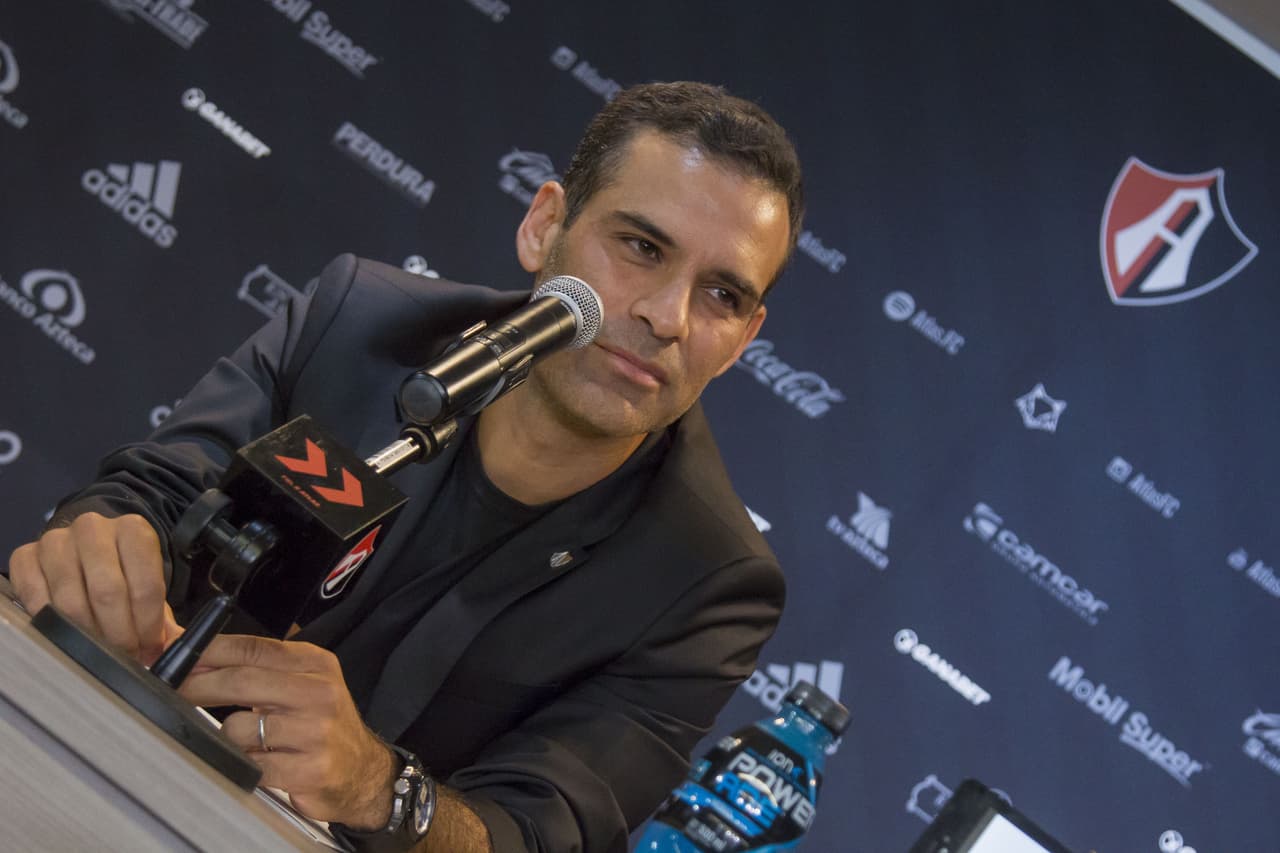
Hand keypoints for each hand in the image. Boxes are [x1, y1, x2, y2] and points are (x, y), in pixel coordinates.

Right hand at [8, 512, 180, 663]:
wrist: (84, 549)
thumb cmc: (122, 570)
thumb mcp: (147, 582)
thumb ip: (160, 613)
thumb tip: (169, 646)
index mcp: (134, 530)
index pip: (146, 586)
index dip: (148, 625)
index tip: (148, 648)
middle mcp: (93, 528)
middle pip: (107, 592)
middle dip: (119, 634)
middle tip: (124, 655)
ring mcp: (56, 540)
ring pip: (70, 600)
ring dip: (87, 634)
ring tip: (99, 650)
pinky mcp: (25, 555)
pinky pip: (34, 597)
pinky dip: (50, 623)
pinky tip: (65, 635)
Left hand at [180, 635, 397, 828]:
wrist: (362, 770)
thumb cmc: (320, 724)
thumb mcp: (301, 683)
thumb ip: (257, 668)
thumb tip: (197, 657)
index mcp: (316, 664)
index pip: (254, 647)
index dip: (210, 653)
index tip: (181, 660)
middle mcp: (320, 692)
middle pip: (243, 680)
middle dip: (200, 685)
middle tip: (177, 691)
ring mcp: (316, 731)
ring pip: (240, 728)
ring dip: (230, 736)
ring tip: (246, 741)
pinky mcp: (310, 769)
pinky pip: (252, 766)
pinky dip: (245, 765)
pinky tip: (257, 761)